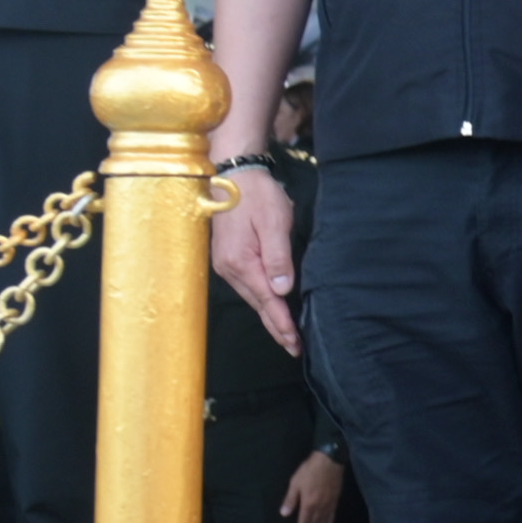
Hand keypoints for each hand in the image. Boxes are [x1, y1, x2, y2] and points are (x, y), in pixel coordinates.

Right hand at [211, 163, 299, 355]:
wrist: (234, 175)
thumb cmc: (257, 195)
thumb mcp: (273, 222)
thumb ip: (278, 257)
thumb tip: (282, 290)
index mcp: (241, 262)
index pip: (266, 300)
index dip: (282, 322)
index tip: (294, 341)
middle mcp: (230, 268)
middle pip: (257, 304)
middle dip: (276, 327)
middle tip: (294, 347)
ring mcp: (226, 264)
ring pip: (252, 297)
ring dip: (269, 316)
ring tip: (286, 334)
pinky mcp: (228, 258)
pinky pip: (247, 286)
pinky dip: (261, 300)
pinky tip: (271, 307)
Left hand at [279, 448, 344, 522]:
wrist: (330, 460)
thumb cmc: (309, 471)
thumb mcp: (295, 483)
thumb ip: (291, 499)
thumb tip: (284, 514)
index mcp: (308, 504)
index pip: (304, 522)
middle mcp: (319, 507)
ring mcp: (328, 504)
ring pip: (324, 521)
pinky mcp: (335, 499)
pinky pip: (332, 513)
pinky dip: (330, 521)